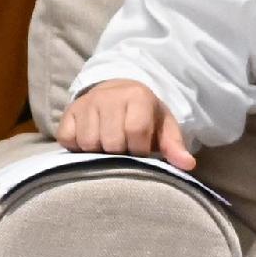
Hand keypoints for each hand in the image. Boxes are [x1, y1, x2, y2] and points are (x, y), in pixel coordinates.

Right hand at [55, 78, 194, 171]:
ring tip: (106, 147)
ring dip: (98, 152)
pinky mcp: (68, 112)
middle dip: (118, 153)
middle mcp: (108, 96)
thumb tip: (187, 164)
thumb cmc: (144, 116)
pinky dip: (78, 147)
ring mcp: (85, 103)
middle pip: (110, 141)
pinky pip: (68, 139)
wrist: (116, 92)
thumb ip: (174, 146)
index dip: (138, 149)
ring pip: (88, 142)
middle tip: (122, 151)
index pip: (135, 132)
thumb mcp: (163, 126)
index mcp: (137, 97)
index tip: (140, 152)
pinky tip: (89, 143)